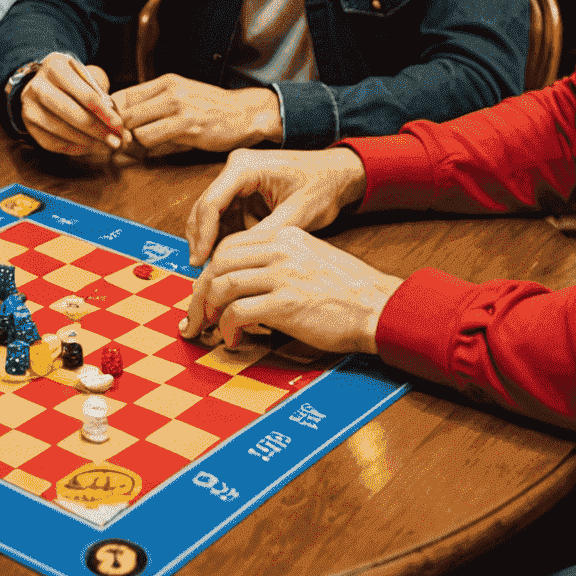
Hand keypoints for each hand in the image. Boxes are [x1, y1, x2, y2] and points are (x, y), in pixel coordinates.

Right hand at [19, 52, 127, 155]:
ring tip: (106, 147)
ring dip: (88, 142)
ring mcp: (29, 106)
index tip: (119, 126)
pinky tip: (88, 148)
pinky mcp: (28, 124)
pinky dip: (73, 148)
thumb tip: (115, 124)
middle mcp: (38, 86)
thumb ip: (101, 93)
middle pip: (72, 114)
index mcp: (55, 67)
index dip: (104, 113)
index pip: (85, 94)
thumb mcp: (86, 74)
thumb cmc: (71, 79)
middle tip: (116, 142)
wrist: (41, 81)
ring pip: (62, 130)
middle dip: (98, 131)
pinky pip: (52, 143)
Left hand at [112, 75, 280, 155]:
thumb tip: (126, 127)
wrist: (246, 113)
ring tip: (141, 146)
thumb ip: (155, 109)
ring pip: (136, 128)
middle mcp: (170, 91)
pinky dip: (149, 148)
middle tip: (119, 143)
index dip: (111, 114)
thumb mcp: (182, 97)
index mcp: (165, 82)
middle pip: (124, 112)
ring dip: (135, 142)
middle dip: (118, 130)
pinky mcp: (188, 126)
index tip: (111, 127)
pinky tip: (158, 148)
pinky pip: (153, 139)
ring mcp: (179, 107)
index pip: (122, 95)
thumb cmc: (213, 108)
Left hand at [179, 222, 402, 354]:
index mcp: (285, 236)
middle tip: (196, 315)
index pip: (230, 245)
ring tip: (210, 328)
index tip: (204, 292)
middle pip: (219, 262)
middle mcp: (280, 251)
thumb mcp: (312, 258)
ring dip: (208, 310)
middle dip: (201, 291)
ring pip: (223, 284)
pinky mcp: (286, 305)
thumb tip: (243, 282)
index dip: (211, 270)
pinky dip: (228, 326)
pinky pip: (238, 311)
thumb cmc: (349, 290)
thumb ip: (278, 262)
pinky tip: (233, 338)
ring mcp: (282, 276)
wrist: (379, 307)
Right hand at [185, 147, 366, 265]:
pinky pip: (226, 213)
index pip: (211, 203)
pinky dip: (226, 234)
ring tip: (213, 268)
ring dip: (212, 238)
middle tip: (200, 270)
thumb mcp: (295, 215)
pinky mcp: (244, 187)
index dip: (203, 235)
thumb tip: (237, 263)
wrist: (338, 173)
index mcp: (245, 167)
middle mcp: (236, 167)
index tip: (200, 262)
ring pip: (212, 212)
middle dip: (202, 239)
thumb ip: (264, 236)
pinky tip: (229, 256)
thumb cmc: (321, 186)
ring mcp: (238, 176)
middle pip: (205, 206)